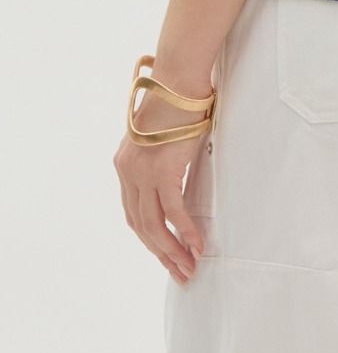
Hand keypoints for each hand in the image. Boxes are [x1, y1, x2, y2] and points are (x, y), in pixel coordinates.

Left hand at [113, 70, 213, 286]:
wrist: (179, 79)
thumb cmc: (177, 100)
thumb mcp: (164, 136)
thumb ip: (163, 159)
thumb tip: (178, 177)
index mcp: (125, 165)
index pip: (134, 213)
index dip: (151, 238)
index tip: (168, 255)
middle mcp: (127, 172)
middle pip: (141, 225)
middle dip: (162, 253)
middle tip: (181, 273)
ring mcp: (142, 173)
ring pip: (154, 225)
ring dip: (173, 250)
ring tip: (191, 267)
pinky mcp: (162, 170)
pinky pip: (174, 211)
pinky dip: (186, 231)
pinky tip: (198, 245)